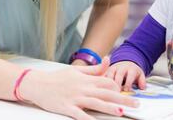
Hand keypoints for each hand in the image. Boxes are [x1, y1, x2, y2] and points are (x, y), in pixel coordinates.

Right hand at [19, 56, 138, 119]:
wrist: (37, 84)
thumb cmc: (57, 78)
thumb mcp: (76, 71)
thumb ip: (94, 68)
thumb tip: (108, 59)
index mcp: (86, 79)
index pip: (106, 82)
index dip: (118, 88)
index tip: (127, 92)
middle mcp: (82, 88)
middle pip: (106, 93)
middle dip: (122, 99)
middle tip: (135, 104)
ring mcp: (75, 98)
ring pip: (95, 103)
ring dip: (109, 108)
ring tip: (121, 112)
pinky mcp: (66, 108)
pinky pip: (79, 115)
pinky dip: (87, 119)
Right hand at [106, 61, 145, 91]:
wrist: (126, 61)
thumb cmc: (133, 72)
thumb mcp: (140, 74)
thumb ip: (142, 81)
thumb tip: (142, 88)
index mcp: (131, 68)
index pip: (130, 76)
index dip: (128, 84)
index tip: (126, 91)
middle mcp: (121, 67)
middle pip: (119, 75)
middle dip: (118, 84)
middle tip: (117, 93)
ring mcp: (113, 68)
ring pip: (109, 75)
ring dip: (109, 83)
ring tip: (109, 92)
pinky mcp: (106, 70)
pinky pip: (103, 75)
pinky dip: (102, 81)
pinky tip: (102, 88)